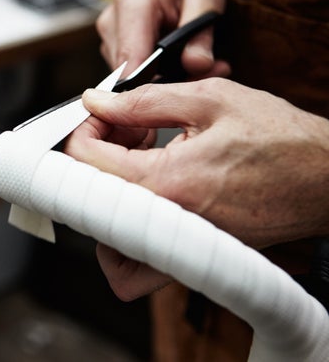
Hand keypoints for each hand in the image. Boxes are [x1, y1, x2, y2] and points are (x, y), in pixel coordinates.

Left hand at [64, 78, 328, 299]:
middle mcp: (166, 224)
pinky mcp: (187, 257)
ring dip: (104, 197)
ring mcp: (177, 248)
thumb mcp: (210, 99)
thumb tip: (95, 102)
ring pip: (106, 242)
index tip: (101, 112)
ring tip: (135, 159)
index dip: (82, 128)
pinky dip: (125, 232)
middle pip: (87, 199)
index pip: (85, 162)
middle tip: (122, 131)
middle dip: (92, 157)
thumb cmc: (281, 139)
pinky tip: (148, 187)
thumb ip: (143, 101)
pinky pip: (136, 263)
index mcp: (167, 182)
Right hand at [97, 0, 228, 77]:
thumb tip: (196, 66)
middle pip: (128, 71)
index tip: (172, 97)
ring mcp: (108, 35)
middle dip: (163, 80)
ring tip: (192, 67)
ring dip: (159, 79)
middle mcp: (112, 19)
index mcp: (133, 1)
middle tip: (202, 75)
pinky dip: (152, 76)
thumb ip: (202, 34)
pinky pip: (128, 73)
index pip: (130, 56)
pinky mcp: (111, 47)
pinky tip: (174, 66)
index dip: (148, 82)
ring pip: (127, 76)